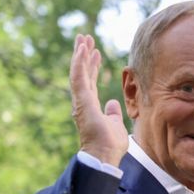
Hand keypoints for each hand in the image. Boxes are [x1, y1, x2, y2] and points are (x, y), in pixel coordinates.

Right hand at [70, 34, 127, 165]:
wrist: (104, 155)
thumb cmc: (110, 145)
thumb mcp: (115, 125)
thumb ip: (112, 113)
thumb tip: (112, 103)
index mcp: (91, 106)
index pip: (90, 81)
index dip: (92, 66)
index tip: (95, 52)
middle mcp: (83, 101)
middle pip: (82, 72)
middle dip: (83, 54)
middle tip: (85, 38)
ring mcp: (81, 100)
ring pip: (78, 71)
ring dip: (80, 54)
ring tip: (83, 38)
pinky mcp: (82, 100)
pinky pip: (79, 77)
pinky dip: (79, 62)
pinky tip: (82, 49)